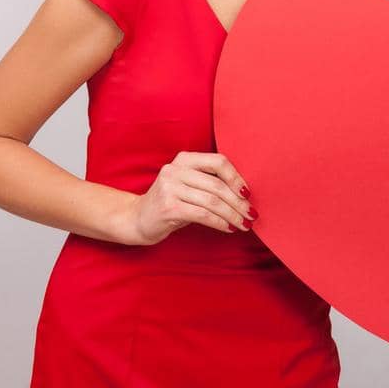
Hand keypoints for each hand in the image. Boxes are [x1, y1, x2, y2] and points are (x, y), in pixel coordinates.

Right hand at [118, 151, 254, 245]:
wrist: (137, 219)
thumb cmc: (172, 203)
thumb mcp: (189, 186)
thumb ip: (211, 183)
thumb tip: (245, 194)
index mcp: (184, 159)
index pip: (218, 162)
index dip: (236, 177)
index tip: (248, 194)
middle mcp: (175, 170)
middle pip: (218, 185)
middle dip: (238, 202)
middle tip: (252, 214)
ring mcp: (170, 187)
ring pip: (212, 201)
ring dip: (233, 215)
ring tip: (244, 224)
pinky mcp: (168, 207)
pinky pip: (203, 215)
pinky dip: (220, 222)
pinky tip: (229, 228)